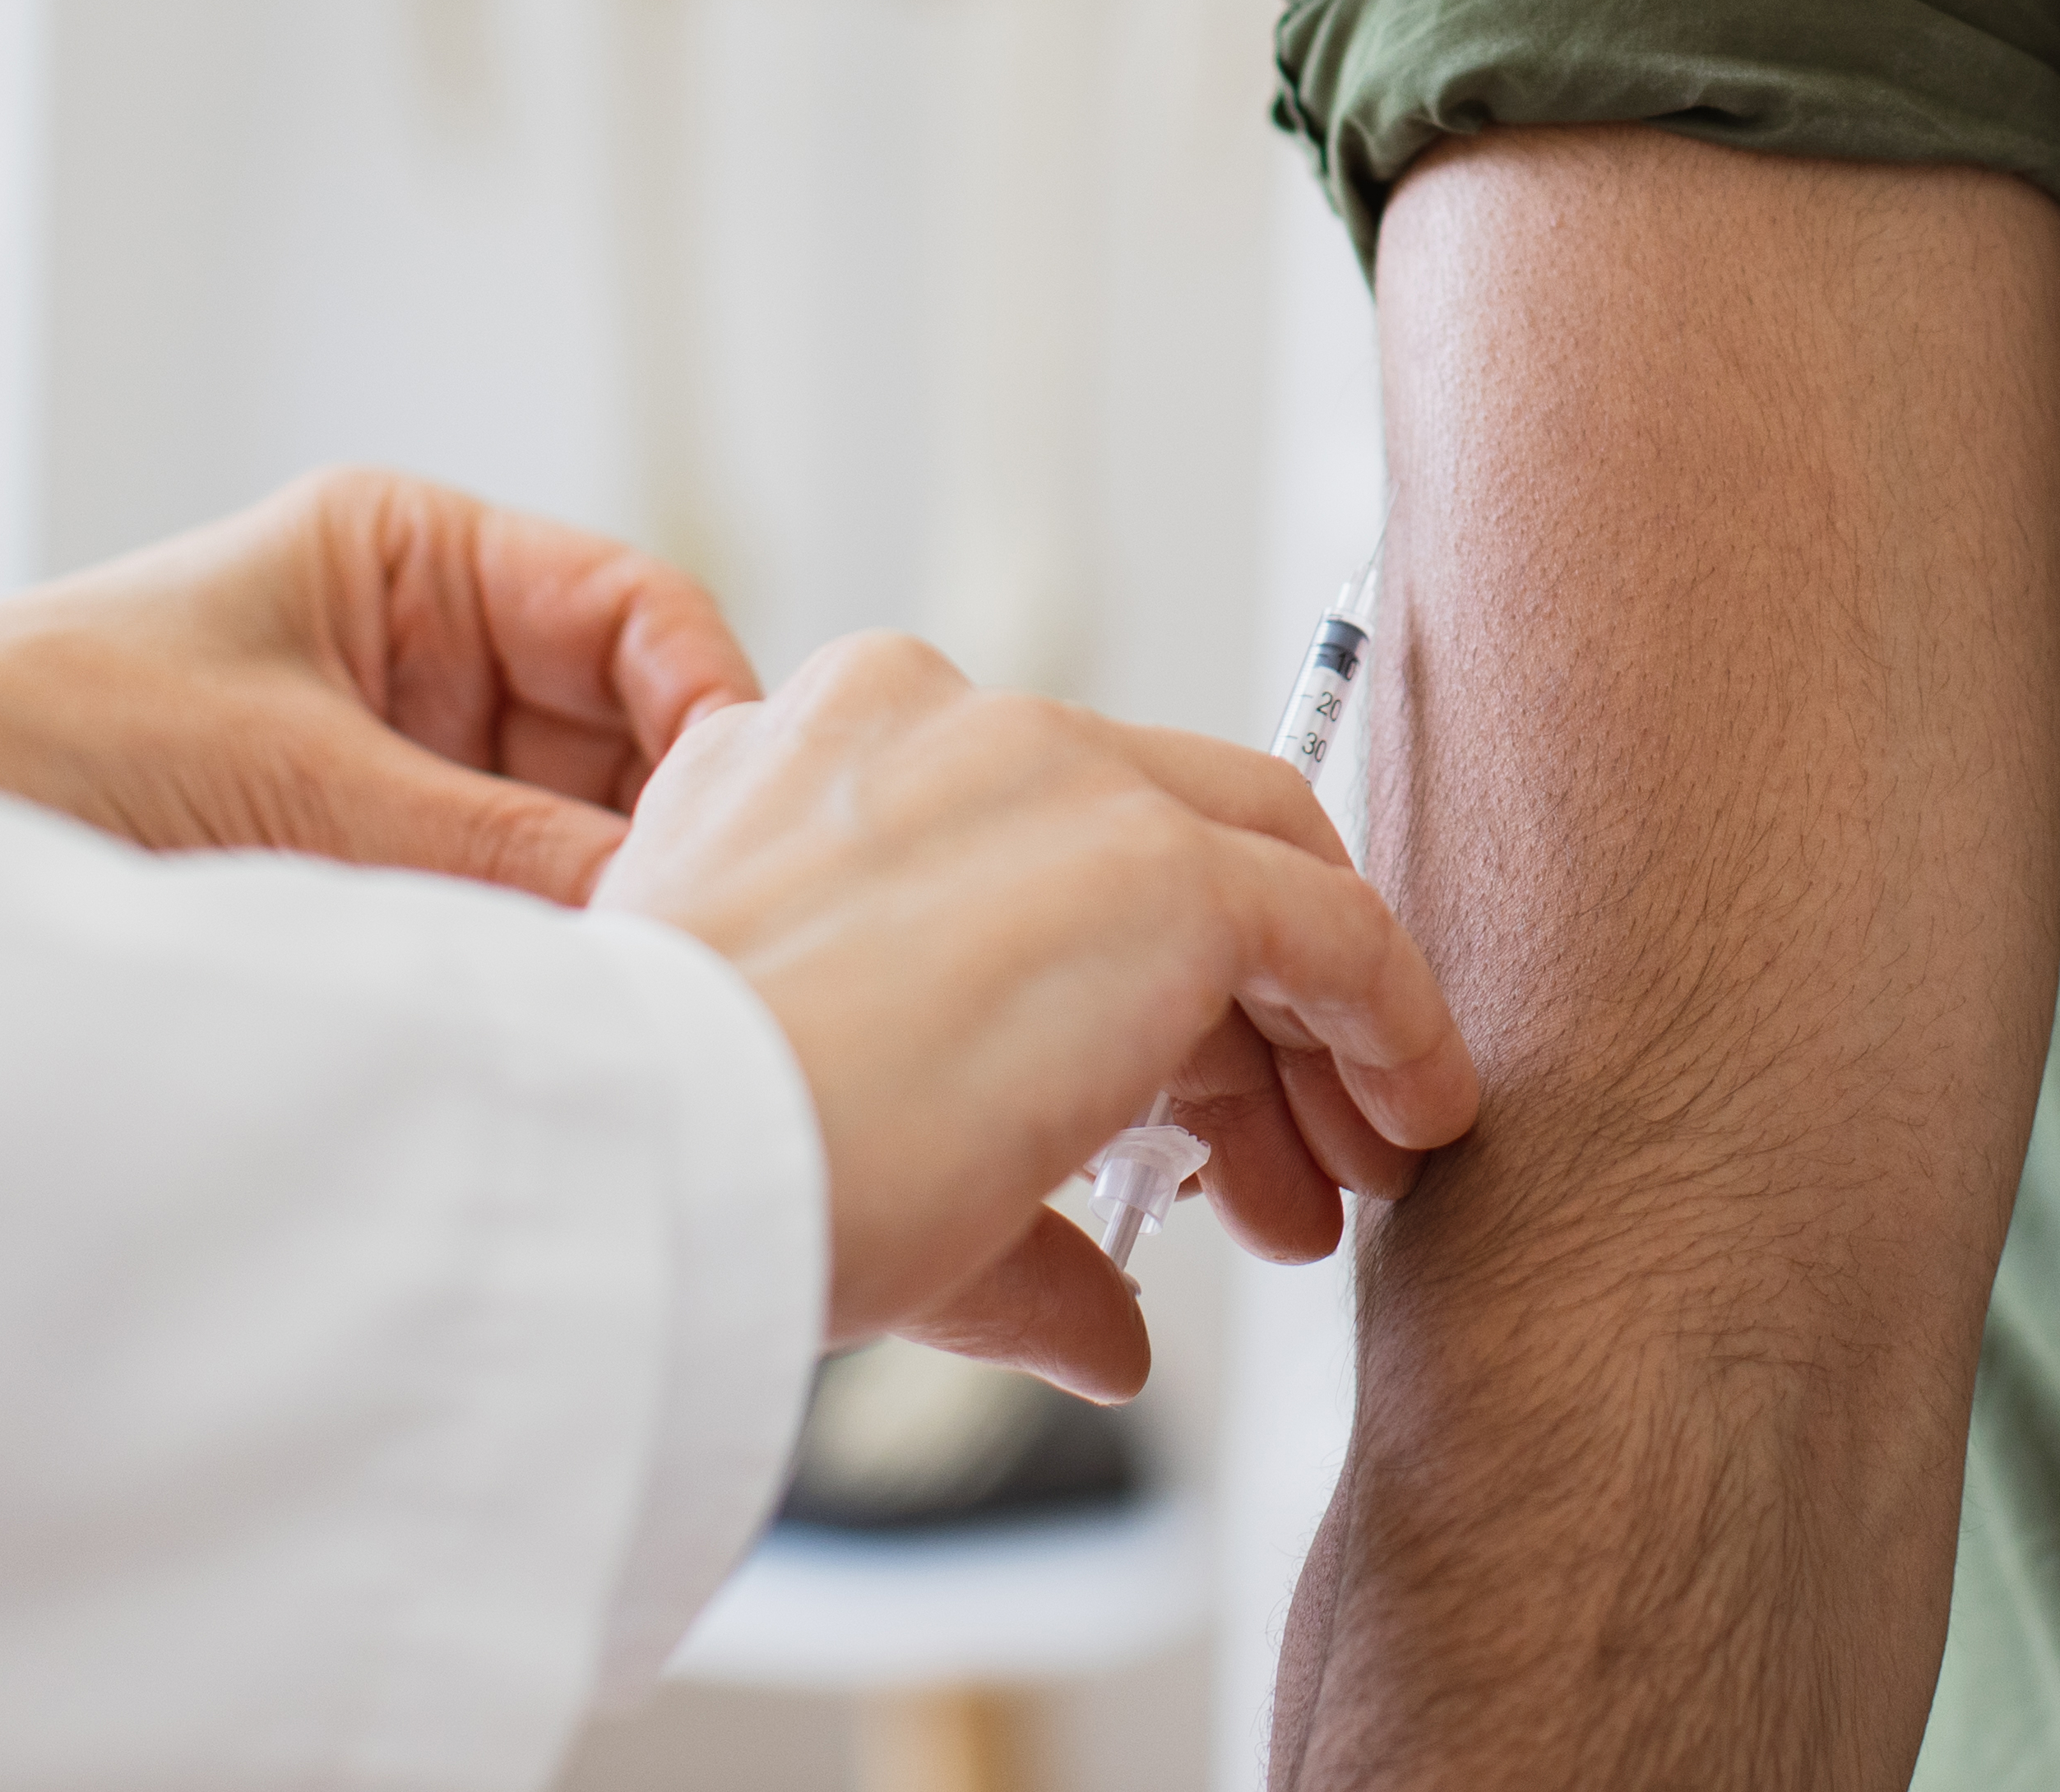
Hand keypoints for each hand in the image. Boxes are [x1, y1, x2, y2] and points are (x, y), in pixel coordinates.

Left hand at [0, 469, 758, 903]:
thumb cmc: (47, 725)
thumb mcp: (284, 774)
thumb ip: (481, 840)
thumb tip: (651, 909)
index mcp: (418, 558)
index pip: (630, 608)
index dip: (702, 697)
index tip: (734, 807)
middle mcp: (432, 648)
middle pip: (621, 727)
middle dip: (656, 821)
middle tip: (694, 924)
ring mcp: (405, 755)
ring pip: (568, 824)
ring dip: (592, 896)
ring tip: (626, 973)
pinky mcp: (369, 856)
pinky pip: (494, 892)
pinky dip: (527, 941)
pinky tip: (552, 993)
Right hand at [594, 631, 1482, 1403]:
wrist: (646, 1165)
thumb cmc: (690, 1166)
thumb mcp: (851, 1152)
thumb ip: (1007, 1226)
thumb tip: (1113, 1339)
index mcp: (825, 748)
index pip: (1041, 839)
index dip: (1131, 989)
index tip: (1174, 1123)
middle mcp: (944, 720)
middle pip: (1160, 840)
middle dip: (1235, 1015)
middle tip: (1275, 1176)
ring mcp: (1055, 776)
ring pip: (1253, 869)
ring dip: (1311, 1034)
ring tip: (1341, 1186)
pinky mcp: (1158, 865)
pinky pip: (1329, 924)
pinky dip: (1392, 1016)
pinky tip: (1413, 1118)